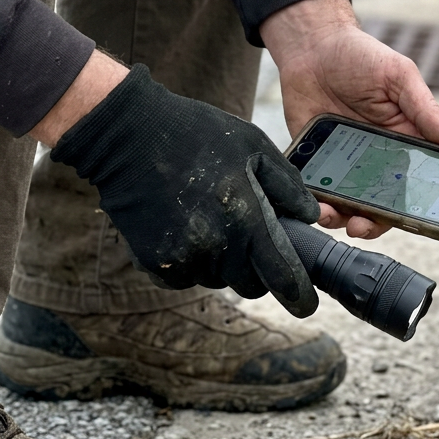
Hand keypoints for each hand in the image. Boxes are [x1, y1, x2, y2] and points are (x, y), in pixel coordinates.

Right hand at [52, 64, 321, 315]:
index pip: (283, 276)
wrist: (127, 134)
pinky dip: (190, 263)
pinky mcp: (154, 262)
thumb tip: (311, 218)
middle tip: (248, 237)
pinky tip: (183, 227)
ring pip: (217, 280)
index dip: (299, 296)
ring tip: (210, 220)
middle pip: (250, 285)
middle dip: (257, 270)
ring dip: (222, 263)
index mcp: (247, 220)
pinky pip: (185, 278)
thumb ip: (288, 186)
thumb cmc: (197, 134)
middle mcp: (216, 246)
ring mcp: (183, 258)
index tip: (306, 303)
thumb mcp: (254, 147)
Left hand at [261, 0, 438, 237]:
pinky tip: (311, 202)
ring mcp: (343, 164)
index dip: (414, 208)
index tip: (412, 220)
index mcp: (403, 145)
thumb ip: (424, 109)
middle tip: (360, 226)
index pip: (414, 186)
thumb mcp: (400, 76)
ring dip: (339, 218)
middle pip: (378, 205)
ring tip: (330, 216)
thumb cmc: (361, 56)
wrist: (313, 45)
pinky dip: (313, 203)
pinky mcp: (313, 161)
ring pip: (345, 205)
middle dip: (370, 223)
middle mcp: (375, 161)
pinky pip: (314, 190)